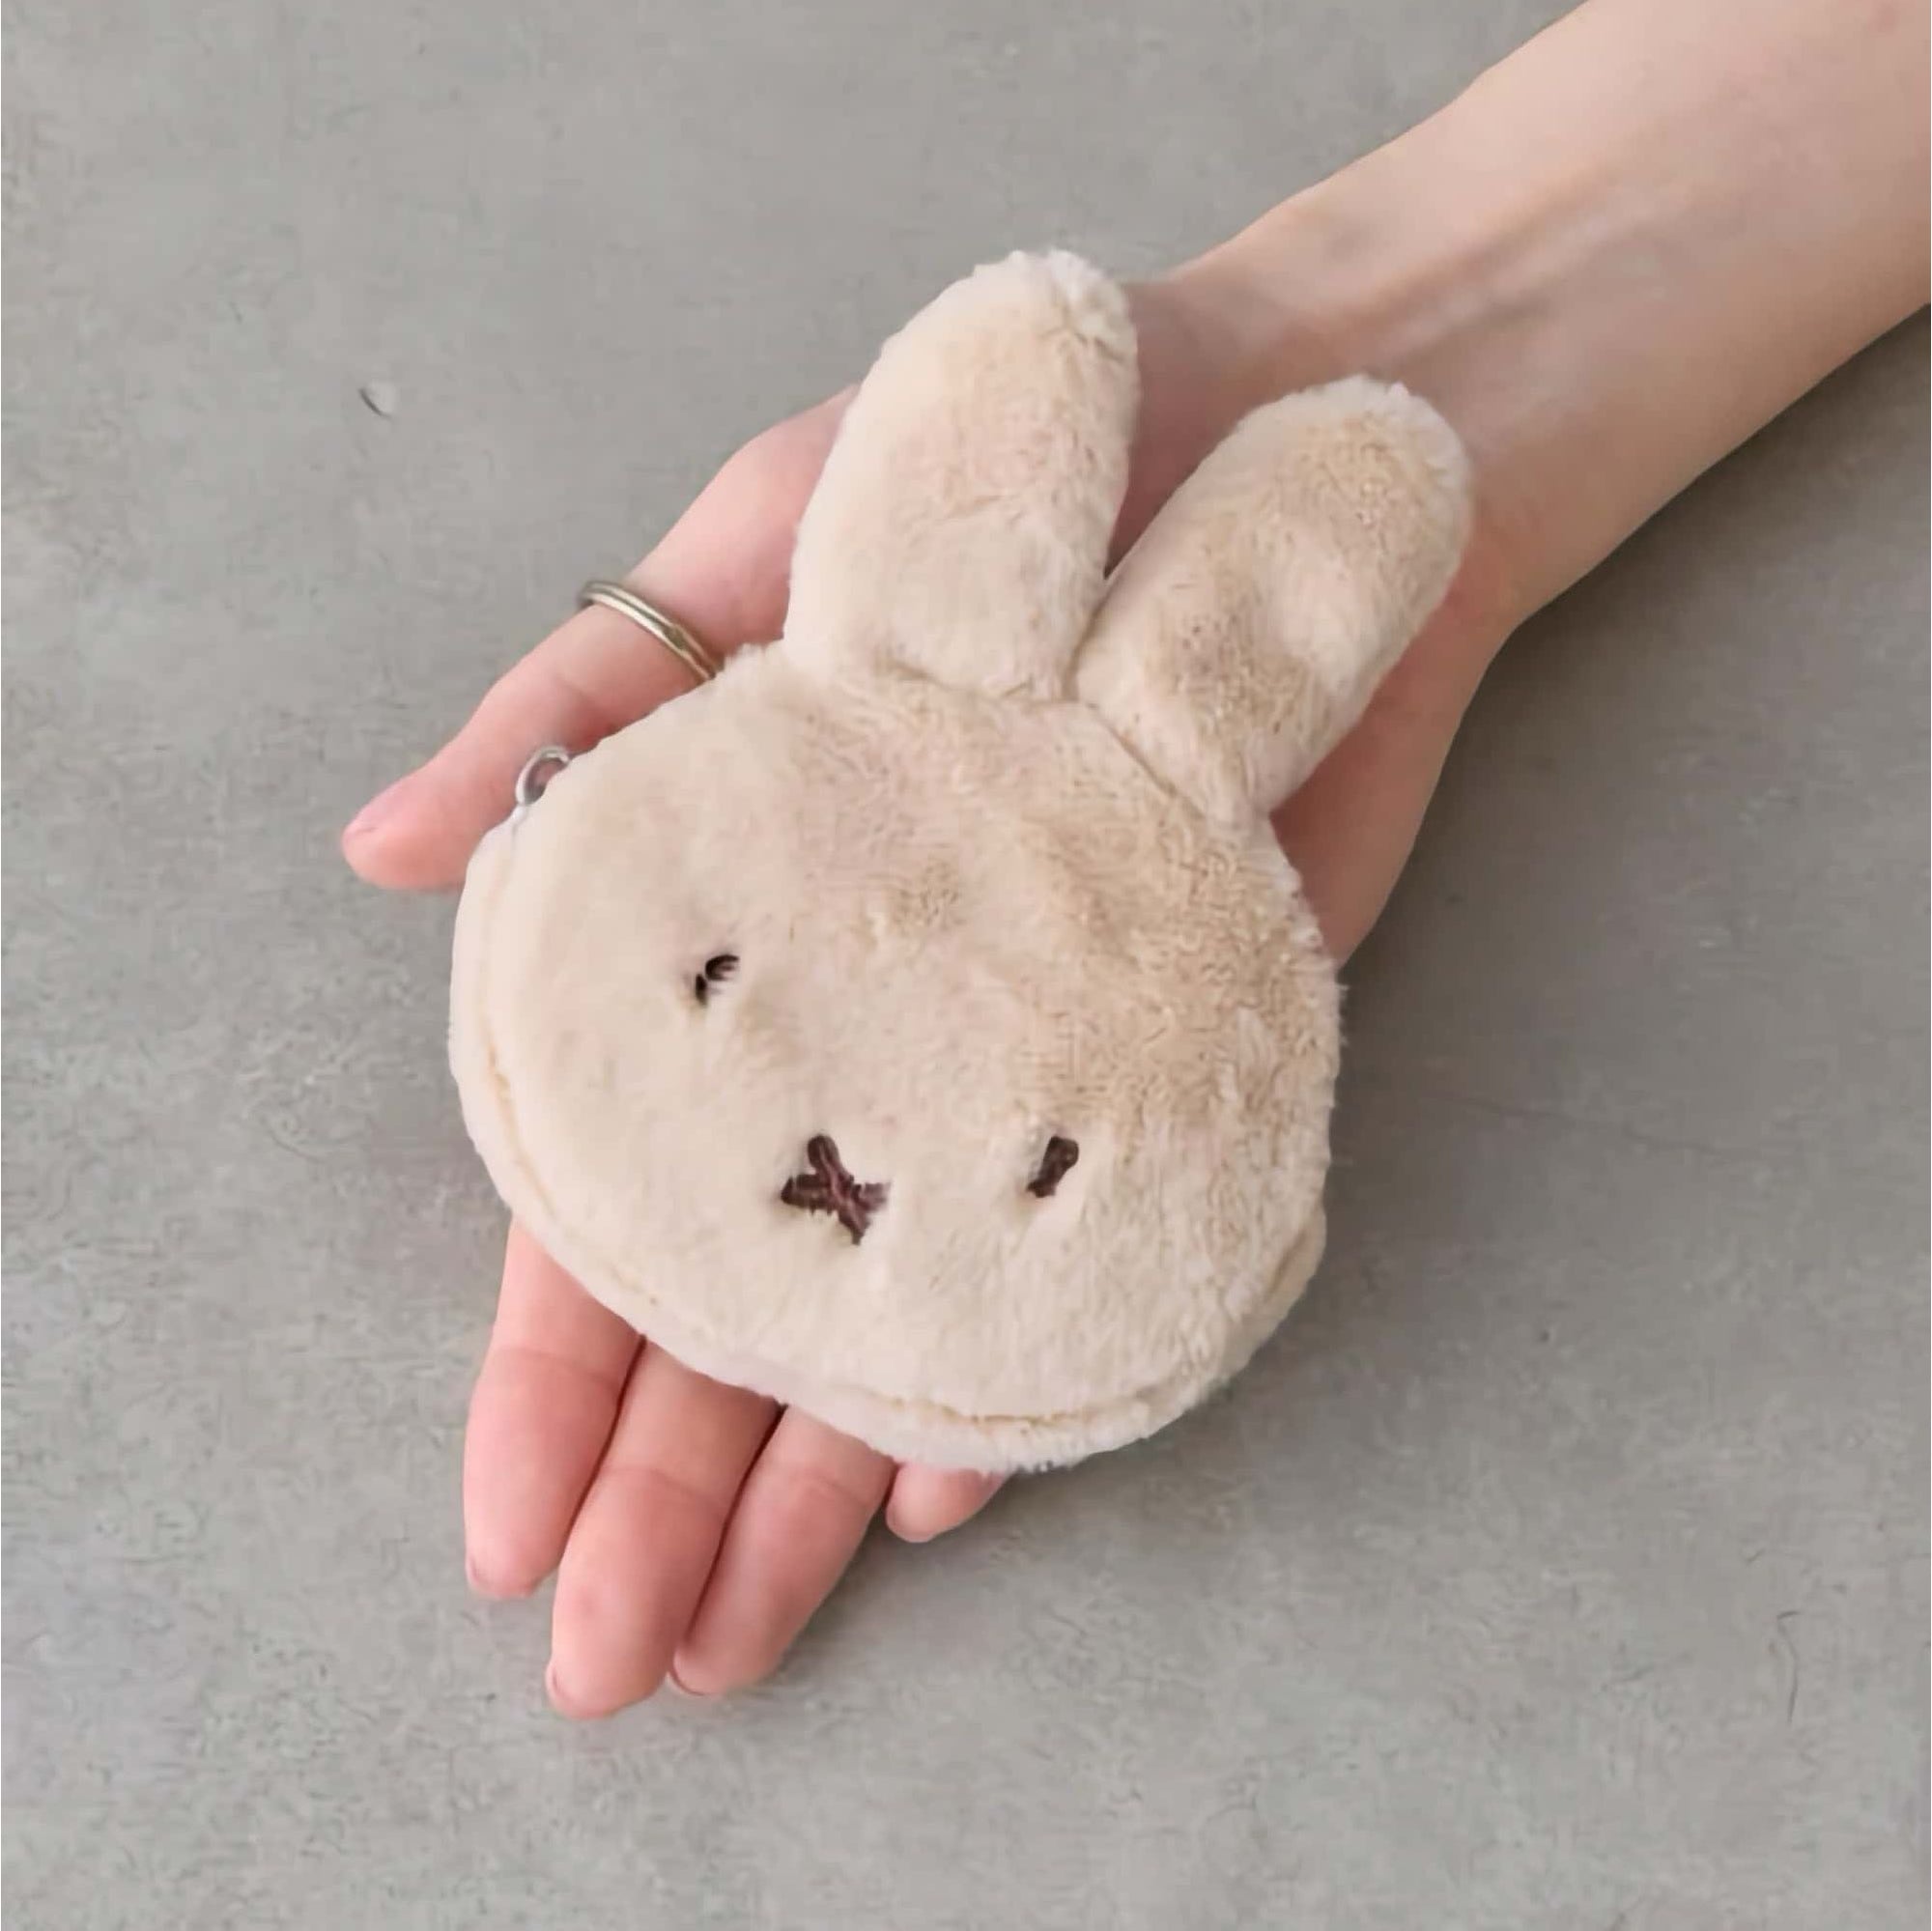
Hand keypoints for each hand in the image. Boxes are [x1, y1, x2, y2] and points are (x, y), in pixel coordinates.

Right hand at [343, 270, 1512, 1709]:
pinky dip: (1016, 1371)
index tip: (507, 1521)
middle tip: (609, 1662)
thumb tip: (373, 855)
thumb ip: (577, 711)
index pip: (615, 1185)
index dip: (553, 1357)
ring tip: (738, 1642)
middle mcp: (869, 1026)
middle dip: (668, 1482)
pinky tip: (940, 1491)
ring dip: (814, 1484)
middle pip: (748, 1296)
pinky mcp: (1172, 1044)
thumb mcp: (749, 557)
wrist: (1266, 439)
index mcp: (737, 934)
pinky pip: (1086, 1245)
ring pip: (899, 1310)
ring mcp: (1019, 1055)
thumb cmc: (975, 475)